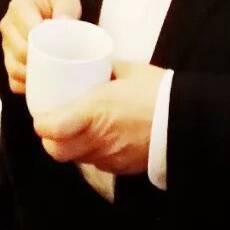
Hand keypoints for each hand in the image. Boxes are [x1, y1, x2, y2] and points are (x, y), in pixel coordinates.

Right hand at [0, 0, 81, 93]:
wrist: (51, 12)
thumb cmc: (58, 5)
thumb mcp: (66, 0)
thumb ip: (66, 8)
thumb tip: (63, 23)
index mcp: (19, 7)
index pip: (28, 30)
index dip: (43, 43)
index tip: (61, 50)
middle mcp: (7, 26)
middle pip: (19, 51)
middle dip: (38, 61)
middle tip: (60, 66)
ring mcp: (6, 46)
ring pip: (13, 68)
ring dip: (31, 76)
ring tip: (51, 77)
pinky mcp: (8, 62)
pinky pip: (13, 81)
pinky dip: (26, 86)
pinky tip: (41, 85)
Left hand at [33, 61, 165, 174]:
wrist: (188, 119)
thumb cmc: (158, 91)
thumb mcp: (127, 70)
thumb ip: (105, 68)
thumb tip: (93, 62)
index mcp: (93, 110)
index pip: (50, 128)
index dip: (41, 123)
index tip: (43, 113)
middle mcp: (97, 137)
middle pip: (56, 150)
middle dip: (50, 140)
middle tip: (54, 124)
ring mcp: (110, 155)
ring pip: (76, 158)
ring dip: (71, 147)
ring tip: (76, 130)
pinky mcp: (123, 166)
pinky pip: (98, 163)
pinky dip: (93, 153)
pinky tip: (100, 138)